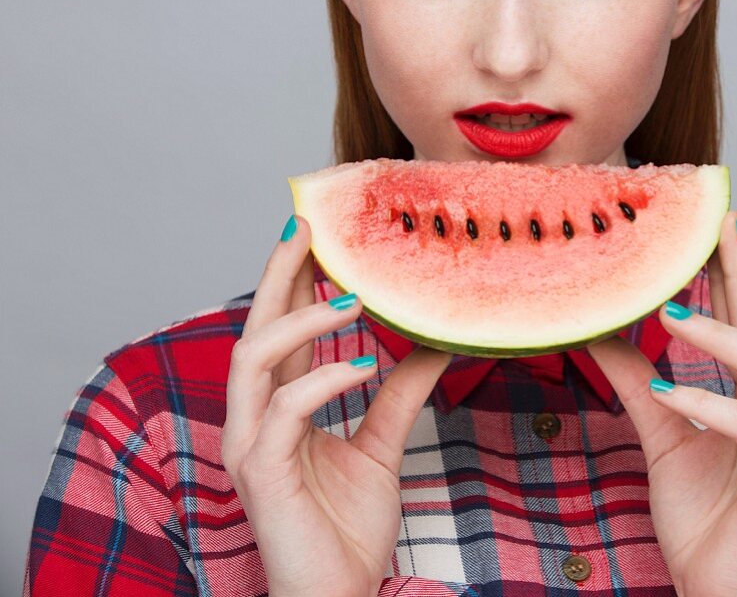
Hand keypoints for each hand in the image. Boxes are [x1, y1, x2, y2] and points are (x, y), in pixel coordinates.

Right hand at [221, 215, 452, 596]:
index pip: (281, 330)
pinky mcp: (260, 473)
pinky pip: (286, 411)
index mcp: (281, 408)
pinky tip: (364, 365)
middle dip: (278, 273)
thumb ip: (399, 394)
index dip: (293, 280)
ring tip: (351, 295)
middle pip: (255, 328)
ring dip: (301, 319)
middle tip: (308, 225)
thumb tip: (436, 342)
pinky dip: (324, 381)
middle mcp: (257, 418)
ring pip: (255, 359)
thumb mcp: (382, 446)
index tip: (318, 233)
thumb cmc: (346, 529)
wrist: (340, 596)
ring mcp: (252, 444)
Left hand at [588, 211, 736, 596]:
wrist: (713, 586)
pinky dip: (706, 405)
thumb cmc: (700, 516)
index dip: (730, 274)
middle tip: (718, 220)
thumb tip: (603, 331)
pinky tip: (667, 391)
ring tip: (667, 310)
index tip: (713, 224)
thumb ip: (641, 383)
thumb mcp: (663, 435)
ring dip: (716, 335)